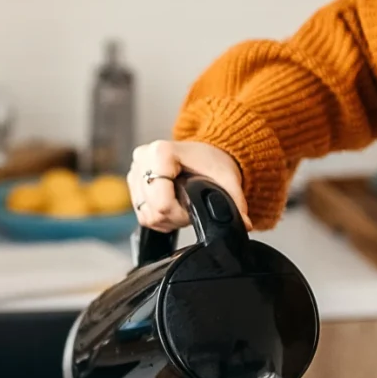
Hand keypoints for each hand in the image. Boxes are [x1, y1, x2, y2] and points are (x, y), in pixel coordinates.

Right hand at [127, 140, 250, 232]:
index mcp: (161, 152)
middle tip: (192, 206)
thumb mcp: (228, 180)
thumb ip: (236, 203)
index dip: (181, 213)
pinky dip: (159, 216)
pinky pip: (141, 213)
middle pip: (153, 211)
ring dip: (167, 219)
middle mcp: (143, 158)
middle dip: (176, 217)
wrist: (205, 152)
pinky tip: (173, 205)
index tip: (195, 205)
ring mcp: (135, 170)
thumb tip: (243, 225)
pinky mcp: (132, 181)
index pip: (162, 202)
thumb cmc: (213, 161)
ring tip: (184, 204)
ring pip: (146, 215)